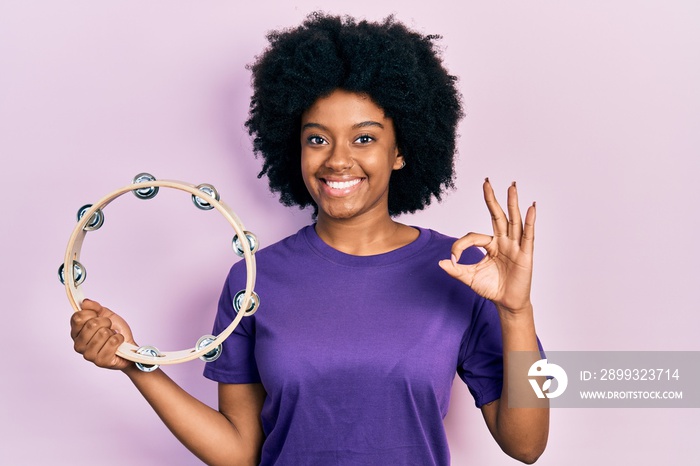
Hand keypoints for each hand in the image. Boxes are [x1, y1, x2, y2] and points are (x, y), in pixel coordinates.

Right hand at [70, 299, 134, 370]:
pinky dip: (119, 339)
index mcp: (76, 332)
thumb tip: (85, 302)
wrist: (128, 346)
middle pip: (91, 324)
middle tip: (109, 327)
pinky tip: (117, 343)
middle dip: (106, 322)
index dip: (92, 313)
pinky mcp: (100, 361)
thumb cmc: (115, 331)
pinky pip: (112, 342)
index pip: (78, 318)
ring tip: (112, 336)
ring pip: (103, 333)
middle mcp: (78, 345)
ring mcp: (88, 354)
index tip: (98, 316)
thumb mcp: (106, 314)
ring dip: (112, 332)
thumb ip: (94, 307)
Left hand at [439, 179, 535, 315]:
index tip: (453, 258)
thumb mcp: (469, 278)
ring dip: (512, 203)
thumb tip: (441, 262)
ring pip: (513, 221)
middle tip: (487, 181)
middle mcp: (503, 242)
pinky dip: (530, 221)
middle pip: (497, 216)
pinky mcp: (525, 254)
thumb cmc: (491, 288)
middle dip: (492, 199)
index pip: (473, 237)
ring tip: (512, 186)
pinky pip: (528, 235)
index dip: (460, 246)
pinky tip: (531, 207)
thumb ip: (456, 270)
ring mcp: (515, 246)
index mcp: (490, 245)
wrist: (506, 304)